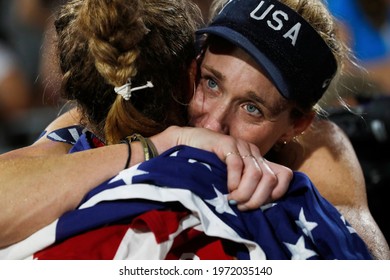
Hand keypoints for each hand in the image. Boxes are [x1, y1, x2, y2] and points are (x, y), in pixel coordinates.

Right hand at [157, 126, 292, 209]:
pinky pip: (237, 165)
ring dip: (244, 193)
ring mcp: (241, 147)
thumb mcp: (230, 179)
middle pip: (270, 179)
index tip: (259, 205)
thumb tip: (254, 209)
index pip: (284, 175)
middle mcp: (253, 152)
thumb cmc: (206, 165)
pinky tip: (226, 189)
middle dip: (257, 199)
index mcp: (258, 161)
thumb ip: (243, 188)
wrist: (184, 143)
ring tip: (231, 200)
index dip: (277, 194)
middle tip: (240, 207)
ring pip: (256, 174)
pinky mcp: (226, 143)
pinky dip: (234, 182)